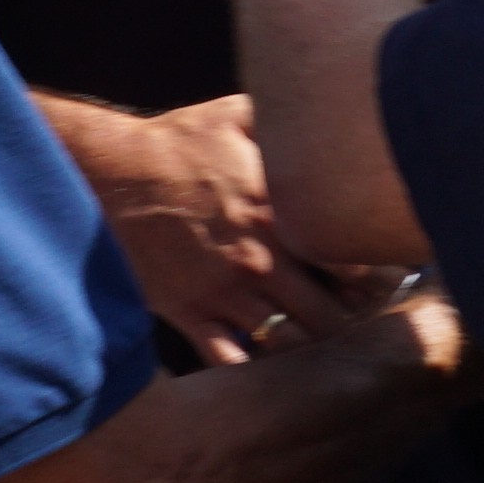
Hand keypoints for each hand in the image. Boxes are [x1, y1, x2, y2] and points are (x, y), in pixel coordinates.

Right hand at [49, 93, 361, 366]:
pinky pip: (232, 362)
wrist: (104, 177)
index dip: (378, 277)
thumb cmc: (171, 144)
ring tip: (315, 336)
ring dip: (308, 345)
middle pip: (332, 317)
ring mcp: (224, 293)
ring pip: (289, 346)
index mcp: (280, 212)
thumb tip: (325, 114)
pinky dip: (254, 368)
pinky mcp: (190, 315)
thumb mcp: (235, 116)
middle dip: (350, 320)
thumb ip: (286, 122)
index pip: (357, 264)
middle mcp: (260, 260)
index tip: (379, 276)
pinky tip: (265, 356)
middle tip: (354, 314)